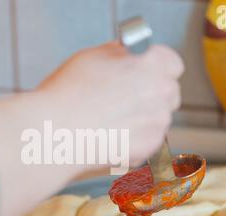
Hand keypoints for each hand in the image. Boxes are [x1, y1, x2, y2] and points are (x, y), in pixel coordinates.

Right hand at [38, 41, 183, 165]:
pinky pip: (147, 141)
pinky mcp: (147, 151)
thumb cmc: (67, 96)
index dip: (156, 67)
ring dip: (142, 118)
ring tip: (112, 121)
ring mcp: (156, 126)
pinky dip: (134, 140)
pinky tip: (111, 137)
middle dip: (151, 93)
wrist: (54, 136)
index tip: (144, 73)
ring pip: (157, 119)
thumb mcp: (92, 57)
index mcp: (152, 66)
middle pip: (167, 93)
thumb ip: (120, 54)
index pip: (171, 64)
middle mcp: (161, 95)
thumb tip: (129, 57)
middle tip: (125, 98)